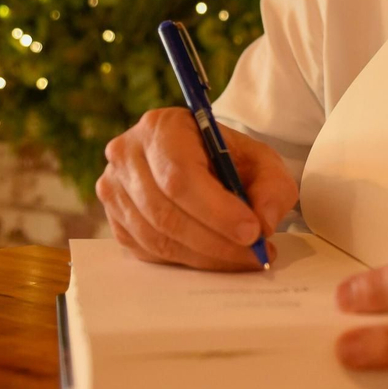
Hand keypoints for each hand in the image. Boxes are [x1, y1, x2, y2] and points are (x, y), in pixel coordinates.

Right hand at [96, 108, 297, 269]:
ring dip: (205, 256)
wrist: (200, 160)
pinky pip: (149, 252)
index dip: (216, 210)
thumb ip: (272, 187)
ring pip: (156, 237)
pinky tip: (216, 257)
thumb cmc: (228, 158)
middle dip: (215, 241)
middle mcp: (128, 155)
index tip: (252, 232)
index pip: (180, 175)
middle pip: (165, 212)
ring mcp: (115, 190)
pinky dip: (187, 261)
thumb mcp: (261, 160)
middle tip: (254, 254)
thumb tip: (264, 222)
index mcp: (161, 127)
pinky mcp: (116, 220)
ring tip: (243, 258)